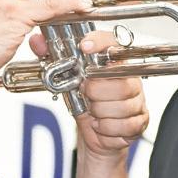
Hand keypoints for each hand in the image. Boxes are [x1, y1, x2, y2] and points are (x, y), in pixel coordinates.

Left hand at [62, 30, 147, 159]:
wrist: (96, 135)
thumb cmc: (86, 105)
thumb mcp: (66, 82)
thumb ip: (51, 60)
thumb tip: (36, 41)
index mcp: (115, 64)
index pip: (113, 44)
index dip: (100, 43)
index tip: (84, 46)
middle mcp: (130, 79)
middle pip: (118, 83)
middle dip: (94, 94)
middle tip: (86, 96)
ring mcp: (138, 100)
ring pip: (120, 106)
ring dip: (99, 113)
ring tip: (94, 112)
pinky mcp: (141, 120)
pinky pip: (123, 125)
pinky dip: (106, 129)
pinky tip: (102, 125)